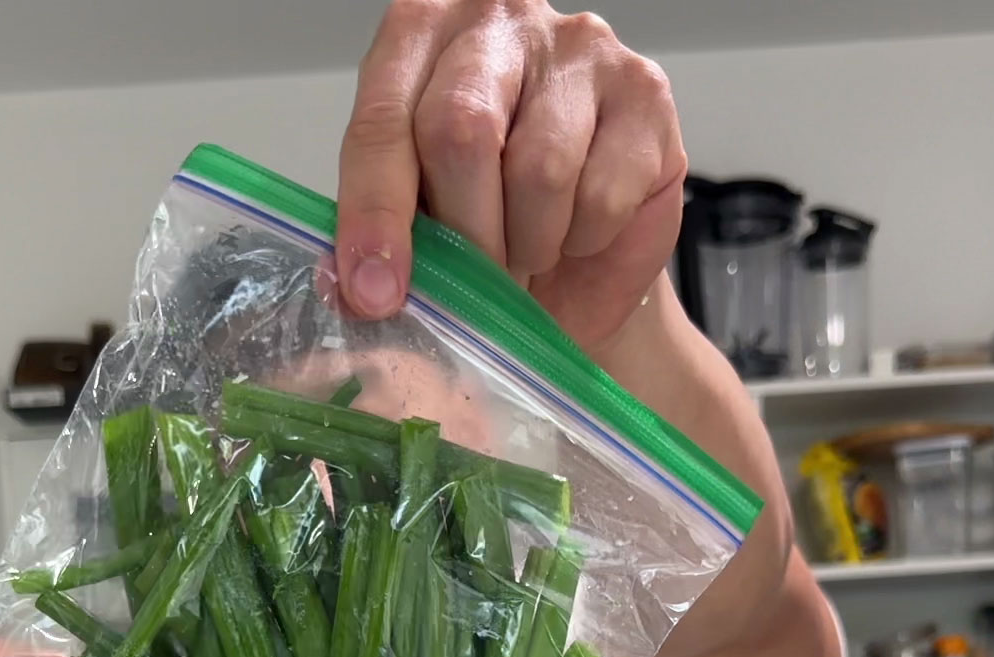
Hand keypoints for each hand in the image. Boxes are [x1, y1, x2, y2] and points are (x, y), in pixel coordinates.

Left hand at [336, 0, 685, 352]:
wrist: (588, 251)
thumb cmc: (497, 219)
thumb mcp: (425, 221)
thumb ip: (384, 232)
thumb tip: (349, 286)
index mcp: (420, 33)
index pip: (383, 120)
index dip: (375, 213)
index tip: (375, 291)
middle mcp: (497, 18)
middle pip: (461, 131)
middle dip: (466, 234)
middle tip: (480, 278)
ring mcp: (578, 47)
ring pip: (539, 170)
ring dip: (530, 243)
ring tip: (533, 250)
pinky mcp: (644, 92)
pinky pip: (601, 194)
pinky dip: (585, 239)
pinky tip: (582, 230)